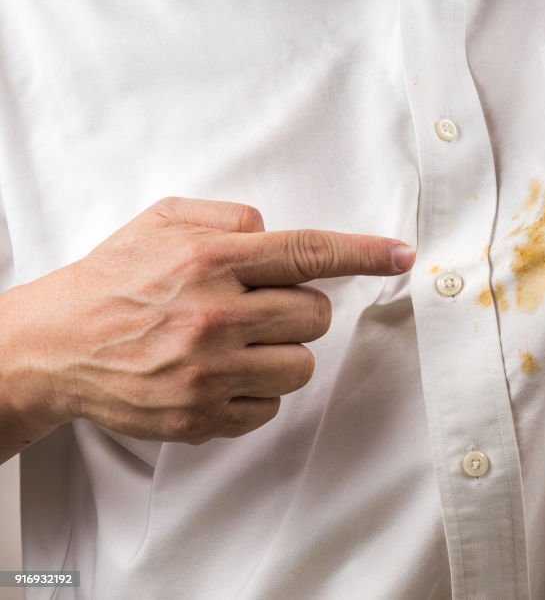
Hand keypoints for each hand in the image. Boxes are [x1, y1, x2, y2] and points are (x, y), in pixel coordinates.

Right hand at [0, 197, 414, 443]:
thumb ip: (228, 216)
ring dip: (281, 352)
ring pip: (302, 365)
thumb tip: (276, 230)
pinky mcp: (201, 417)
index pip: (308, 252)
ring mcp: (210, 373)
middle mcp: (215, 316)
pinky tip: (219, 374)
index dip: (364, 253)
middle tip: (258, 307)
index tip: (401, 255)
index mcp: (210, 261)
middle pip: (316, 315)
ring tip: (236, 343)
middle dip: (299, 309)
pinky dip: (255, 390)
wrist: (54, 346)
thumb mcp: (162, 221)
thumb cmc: (114, 280)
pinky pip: (270, 407)